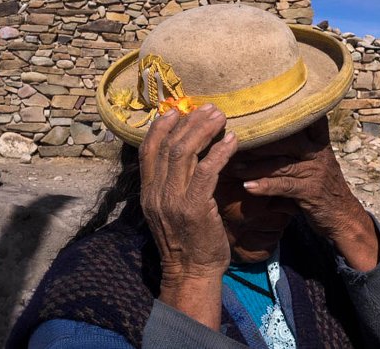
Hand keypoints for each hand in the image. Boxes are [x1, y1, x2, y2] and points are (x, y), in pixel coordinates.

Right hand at [139, 104, 237, 327]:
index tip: (176, 110)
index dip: (160, 127)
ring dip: (204, 130)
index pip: (147, 151)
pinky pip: (206, 171)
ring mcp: (173, 200)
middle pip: (169, 146)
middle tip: (209, 108)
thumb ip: (170, 184)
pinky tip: (232, 141)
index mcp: (148, 192)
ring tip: (220, 116)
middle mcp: (156, 193)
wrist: (191, 272)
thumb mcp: (168, 209)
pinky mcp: (195, 207)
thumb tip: (182, 154)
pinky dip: (219, 152)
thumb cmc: (186, 239)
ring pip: (184, 153)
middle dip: (189, 122)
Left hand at [240, 117, 379, 270]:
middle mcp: (318, 153)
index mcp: (319, 143)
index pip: (305, 121)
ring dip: (255, 166)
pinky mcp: (311, 191)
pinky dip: (264, 186)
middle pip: (285, 140)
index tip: (260, 108)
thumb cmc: (322, 188)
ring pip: (281, 164)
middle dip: (258, 141)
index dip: (287, 112)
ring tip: (234, 166)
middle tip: (233, 140)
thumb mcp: (314, 164)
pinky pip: (284, 186)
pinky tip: (248, 187)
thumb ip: (295, 151)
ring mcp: (316, 172)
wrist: (344, 218)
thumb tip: (264, 137)